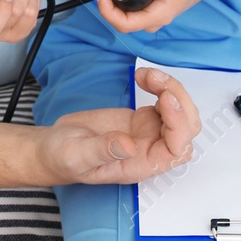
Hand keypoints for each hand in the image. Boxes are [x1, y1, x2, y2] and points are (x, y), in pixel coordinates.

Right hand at [43, 66, 198, 184]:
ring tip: (146, 75)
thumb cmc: (64, 158)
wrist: (54, 147)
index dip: (178, 125)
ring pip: (180, 113)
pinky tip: (142, 77)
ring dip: (171, 89)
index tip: (164, 100)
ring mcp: (149, 133)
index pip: (176, 150)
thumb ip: (102, 151)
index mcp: (140, 165)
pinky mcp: (142, 119)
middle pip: (186, 130)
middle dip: (180, 101)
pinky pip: (165, 102)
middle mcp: (151, 150)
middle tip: (155, 80)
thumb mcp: (77, 155)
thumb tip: (129, 146)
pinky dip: (161, 86)